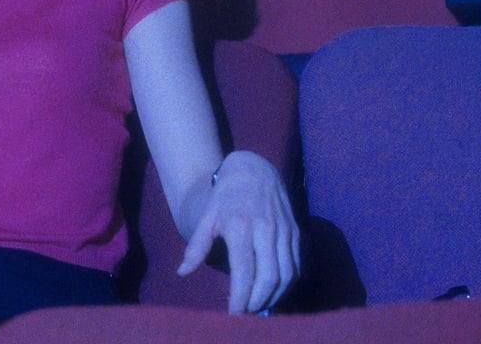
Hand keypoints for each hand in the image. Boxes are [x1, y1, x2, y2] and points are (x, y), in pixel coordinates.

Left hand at [177, 151, 299, 313]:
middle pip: (269, 276)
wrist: (255, 169)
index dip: (240, 295)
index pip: (244, 269)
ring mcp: (284, 231)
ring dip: (275, 296)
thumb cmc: (225, 195)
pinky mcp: (297, 232)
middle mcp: (266, 229)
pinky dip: (289, 284)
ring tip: (260, 306)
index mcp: (240, 225)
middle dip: (259, 301)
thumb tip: (183, 272)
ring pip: (287, 274)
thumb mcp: (206, 216)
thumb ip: (196, 245)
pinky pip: (297, 265)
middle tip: (247, 313)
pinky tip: (276, 291)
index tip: (234, 312)